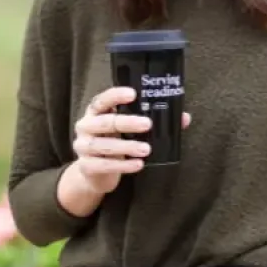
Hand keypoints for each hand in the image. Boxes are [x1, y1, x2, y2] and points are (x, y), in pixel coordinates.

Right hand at [72, 86, 190, 194]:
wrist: (93, 172)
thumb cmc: (114, 142)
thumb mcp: (128, 130)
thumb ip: (152, 121)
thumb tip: (184, 118)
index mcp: (95, 112)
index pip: (102, 100)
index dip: (116, 95)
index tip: (133, 94)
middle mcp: (85, 126)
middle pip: (105, 122)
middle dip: (127, 123)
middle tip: (147, 124)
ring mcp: (83, 147)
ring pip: (104, 145)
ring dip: (127, 146)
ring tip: (146, 149)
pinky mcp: (86, 166)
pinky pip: (104, 165)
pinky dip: (123, 165)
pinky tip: (138, 164)